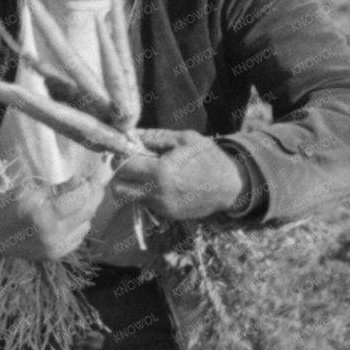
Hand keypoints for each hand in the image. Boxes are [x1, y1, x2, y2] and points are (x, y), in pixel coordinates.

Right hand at [0, 176, 98, 262]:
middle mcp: (52, 234)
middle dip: (94, 195)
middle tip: (97, 182)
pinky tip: (71, 216)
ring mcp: (55, 248)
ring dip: (86, 210)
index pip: (79, 198)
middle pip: (87, 212)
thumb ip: (56, 188)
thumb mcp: (26, 190)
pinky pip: (78, 238)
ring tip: (80, 198)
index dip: (90, 184)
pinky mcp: (55, 256)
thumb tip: (80, 181)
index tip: (94, 173)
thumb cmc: (4, 207)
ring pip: (86, 225)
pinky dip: (79, 225)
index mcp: (42, 214)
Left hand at [108, 130, 245, 221]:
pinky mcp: (166, 215)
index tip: (125, 152)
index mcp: (161, 171)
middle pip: (119, 189)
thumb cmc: (209, 158)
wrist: (229, 186)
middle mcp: (157, 192)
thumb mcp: (186, 139)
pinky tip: (160, 184)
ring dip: (131, 187)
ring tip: (144, 175)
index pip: (124, 167)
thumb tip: (132, 134)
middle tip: (130, 166)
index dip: (121, 158)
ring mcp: (161, 206)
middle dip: (121, 176)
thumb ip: (157, 136)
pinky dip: (146, 194)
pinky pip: (146, 204)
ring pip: (130, 199)